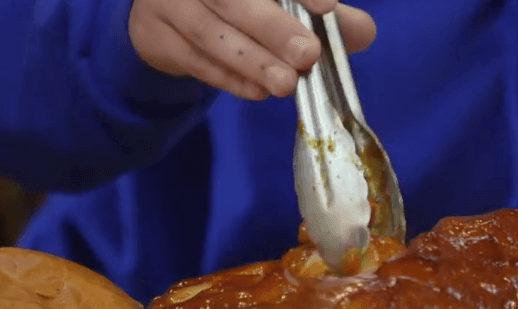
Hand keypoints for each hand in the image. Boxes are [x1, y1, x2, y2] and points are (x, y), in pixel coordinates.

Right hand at [129, 0, 376, 99]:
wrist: (171, 18)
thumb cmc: (240, 5)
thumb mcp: (281, 1)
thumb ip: (322, 13)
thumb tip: (363, 33)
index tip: (327, 5)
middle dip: (273, 27)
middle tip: (308, 55)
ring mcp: (167, 0)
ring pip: (210, 32)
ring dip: (251, 61)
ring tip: (286, 84)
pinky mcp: (154, 34)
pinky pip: (193, 60)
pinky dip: (228, 78)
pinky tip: (257, 91)